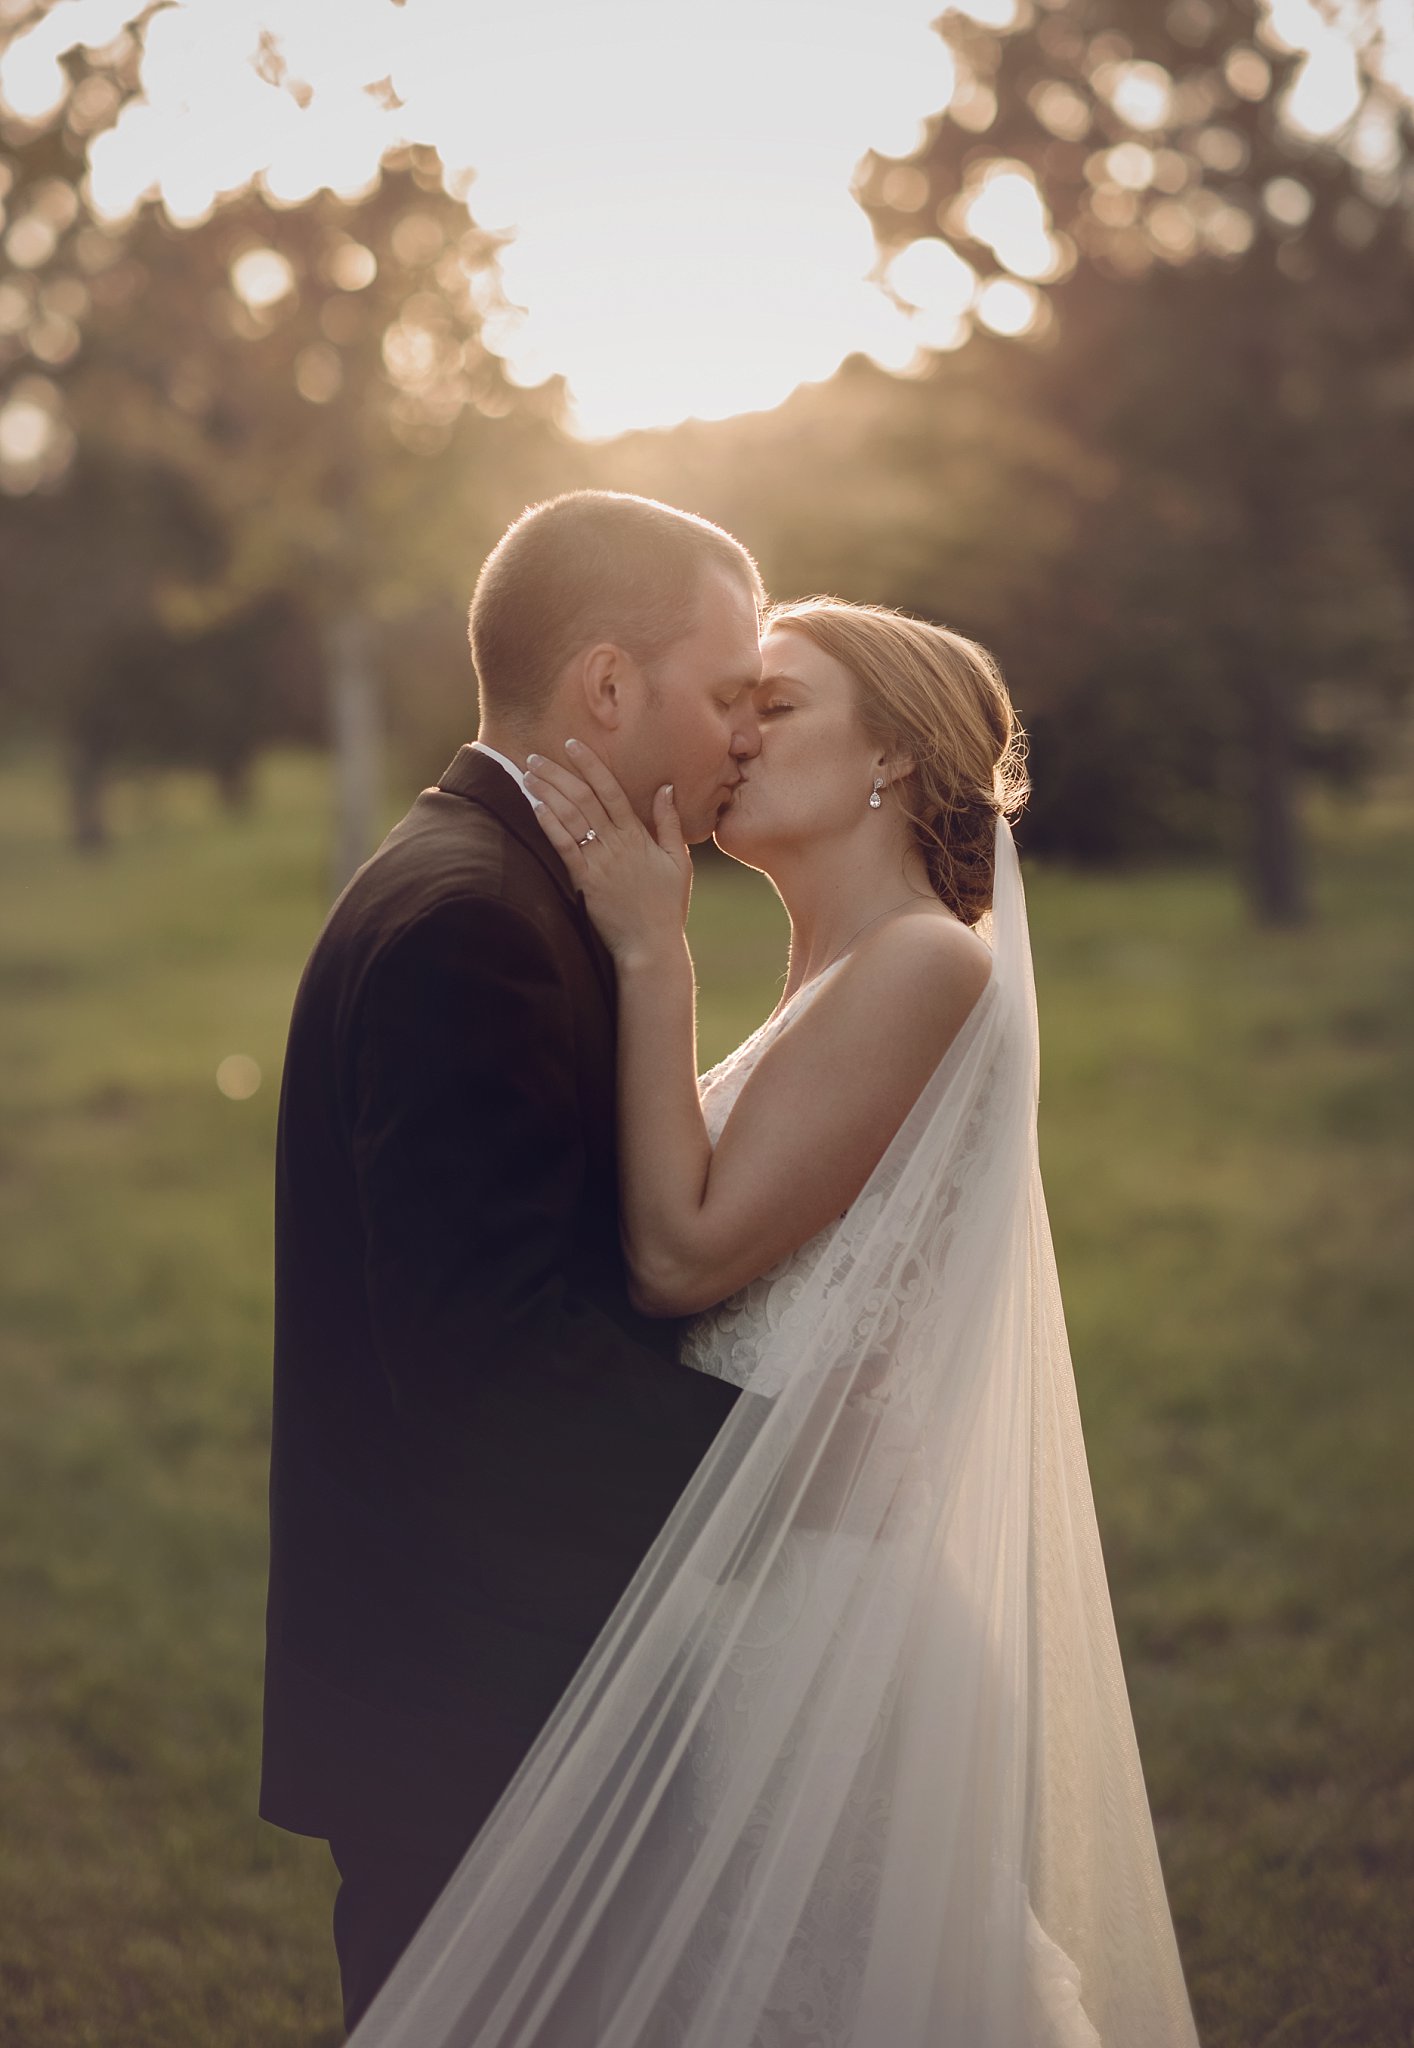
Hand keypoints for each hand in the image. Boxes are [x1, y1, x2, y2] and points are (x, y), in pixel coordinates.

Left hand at [525, 740, 691, 965]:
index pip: (610, 791)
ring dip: (547, 794)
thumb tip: (666, 789)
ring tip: (528, 775)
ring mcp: (598, 863)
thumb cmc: (667, 905)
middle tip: (535, 755)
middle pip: (583, 799)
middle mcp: (616, 844)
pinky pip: (564, 848)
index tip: (572, 745)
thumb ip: (670, 823)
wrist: (650, 944)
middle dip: (558, 774)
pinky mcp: (584, 882)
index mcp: (638, 836)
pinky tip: (535, 807)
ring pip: (570, 818)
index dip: (590, 765)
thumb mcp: (679, 861)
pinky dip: (550, 825)